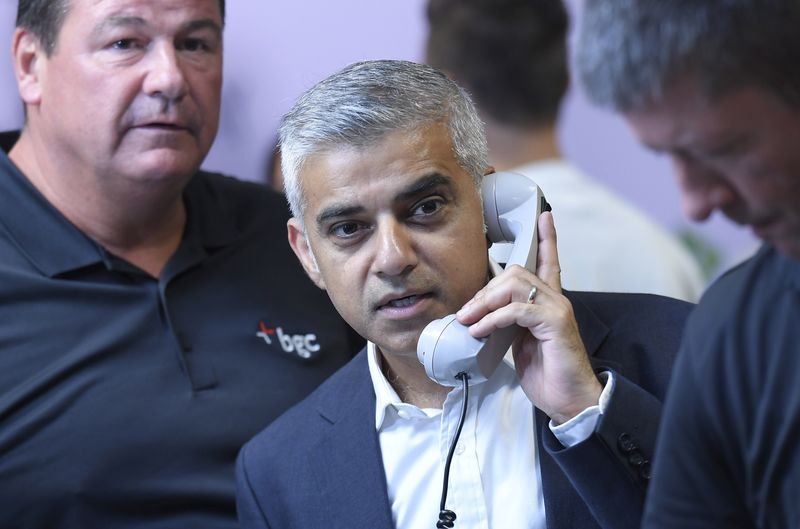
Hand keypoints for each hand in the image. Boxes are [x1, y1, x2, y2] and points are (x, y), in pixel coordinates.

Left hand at [456, 212, 602, 423]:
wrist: (570, 401)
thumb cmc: (547, 375)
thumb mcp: (520, 344)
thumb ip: (508, 323)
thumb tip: (480, 316)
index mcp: (548, 303)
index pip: (549, 262)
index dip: (547, 238)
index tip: (545, 215)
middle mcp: (555, 300)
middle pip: (517, 271)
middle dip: (485, 289)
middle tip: (466, 313)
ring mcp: (557, 309)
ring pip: (515, 285)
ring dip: (484, 302)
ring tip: (468, 321)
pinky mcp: (555, 323)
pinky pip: (516, 310)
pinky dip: (492, 319)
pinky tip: (479, 332)